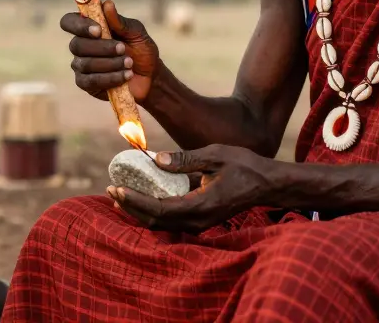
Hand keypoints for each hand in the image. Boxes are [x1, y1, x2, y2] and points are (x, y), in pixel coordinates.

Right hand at [62, 0, 158, 102]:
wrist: (151, 77)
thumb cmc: (141, 50)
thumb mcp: (136, 33)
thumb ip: (121, 21)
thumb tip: (107, 4)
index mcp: (89, 28)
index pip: (69, 21)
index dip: (79, 25)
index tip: (98, 30)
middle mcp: (81, 45)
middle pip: (76, 44)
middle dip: (102, 48)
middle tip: (123, 49)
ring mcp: (81, 65)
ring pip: (84, 64)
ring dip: (110, 63)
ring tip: (129, 63)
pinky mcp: (86, 84)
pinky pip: (89, 81)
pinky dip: (110, 78)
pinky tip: (125, 76)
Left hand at [107, 144, 274, 232]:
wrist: (267, 184)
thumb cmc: (244, 166)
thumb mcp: (215, 155)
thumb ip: (185, 159)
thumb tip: (156, 159)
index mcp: (201, 205)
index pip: (159, 208)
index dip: (135, 200)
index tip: (117, 188)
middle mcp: (198, 220)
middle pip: (155, 221)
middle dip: (130, 206)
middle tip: (110, 190)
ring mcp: (199, 223)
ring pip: (160, 224)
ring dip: (138, 210)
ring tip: (119, 195)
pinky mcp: (199, 220)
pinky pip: (169, 220)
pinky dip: (151, 210)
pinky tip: (140, 197)